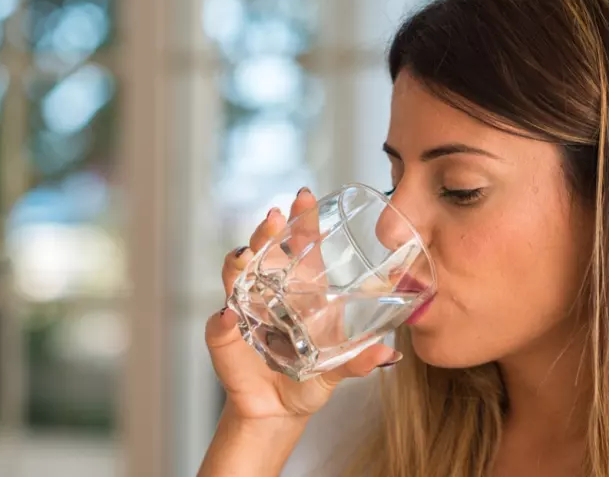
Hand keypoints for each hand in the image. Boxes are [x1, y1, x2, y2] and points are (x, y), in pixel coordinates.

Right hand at [205, 188, 402, 421]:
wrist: (281, 410)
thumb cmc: (310, 378)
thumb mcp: (339, 368)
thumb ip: (360, 360)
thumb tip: (390, 354)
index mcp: (298, 290)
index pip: (298, 246)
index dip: (301, 221)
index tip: (306, 196)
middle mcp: (267, 294)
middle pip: (262, 251)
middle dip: (267, 232)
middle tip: (276, 218)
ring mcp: (243, 313)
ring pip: (234, 278)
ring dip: (238, 263)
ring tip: (246, 254)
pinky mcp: (225, 340)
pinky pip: (218, 327)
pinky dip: (221, 320)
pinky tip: (227, 315)